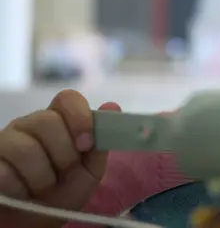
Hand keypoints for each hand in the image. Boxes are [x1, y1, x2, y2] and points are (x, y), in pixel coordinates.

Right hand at [0, 89, 120, 227]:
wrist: (33, 221)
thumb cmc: (63, 193)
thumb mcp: (90, 172)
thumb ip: (101, 143)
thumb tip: (112, 106)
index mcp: (59, 122)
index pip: (68, 99)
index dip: (80, 118)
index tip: (87, 144)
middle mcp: (30, 125)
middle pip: (47, 121)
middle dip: (63, 155)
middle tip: (63, 173)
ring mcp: (5, 141)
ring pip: (25, 148)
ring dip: (42, 177)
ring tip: (42, 188)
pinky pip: (4, 171)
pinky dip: (20, 189)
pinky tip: (22, 193)